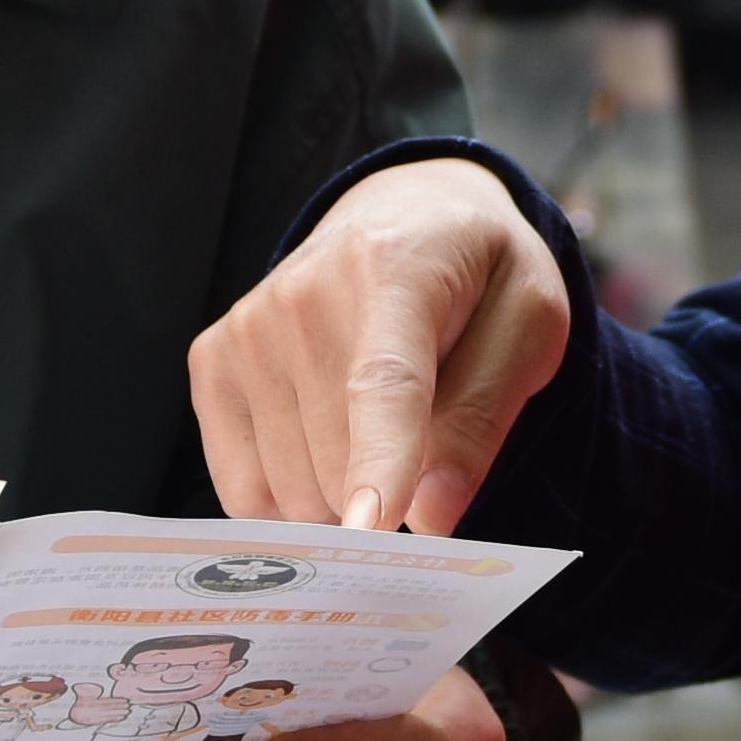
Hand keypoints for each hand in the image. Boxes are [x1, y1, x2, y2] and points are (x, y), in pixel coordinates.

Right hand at [191, 164, 573, 535]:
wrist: (407, 211)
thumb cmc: (477, 277)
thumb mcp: (528, 325)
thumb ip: (485, 416)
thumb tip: (432, 515)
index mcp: (395, 271)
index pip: (383, 383)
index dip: (380, 462)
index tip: (370, 528)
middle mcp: (303, 296)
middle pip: (335, 462)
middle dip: (390, 496)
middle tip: (426, 447)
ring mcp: (247, 330)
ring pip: (289, 491)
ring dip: (339, 497)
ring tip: (373, 428)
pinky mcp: (212, 361)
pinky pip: (243, 489)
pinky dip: (288, 498)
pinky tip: (324, 448)